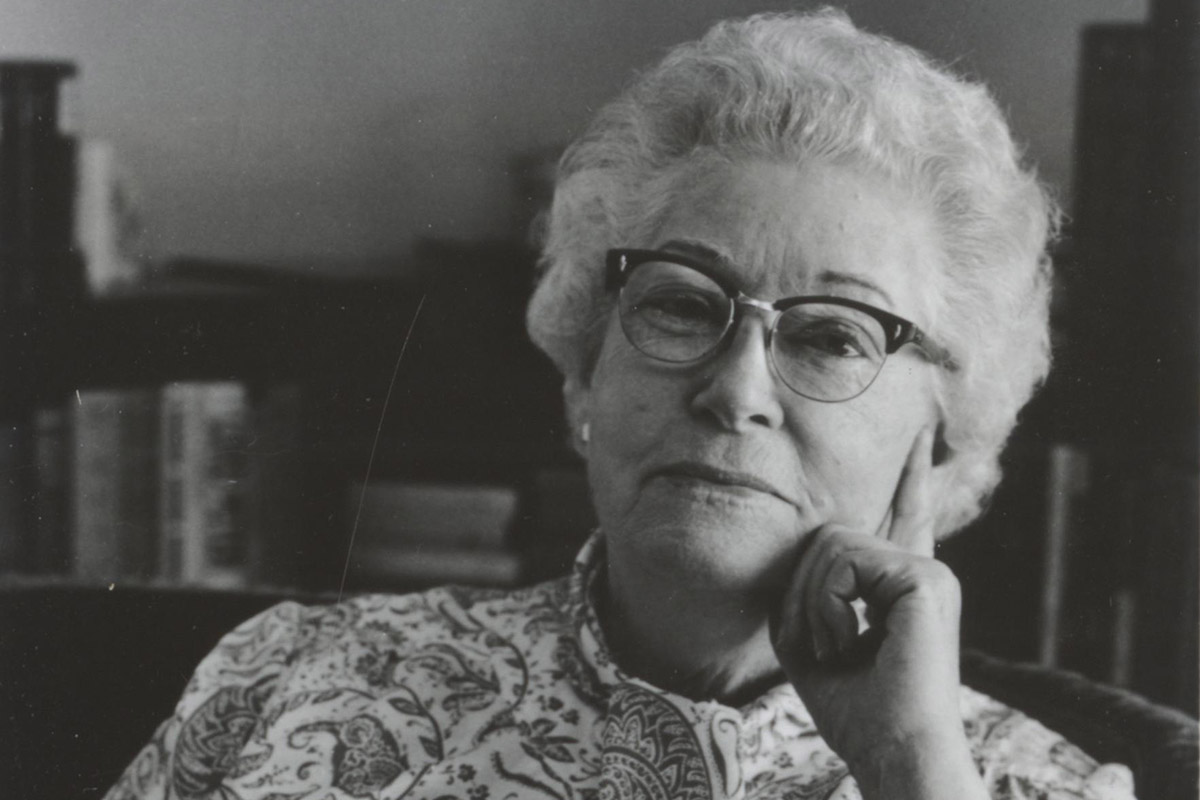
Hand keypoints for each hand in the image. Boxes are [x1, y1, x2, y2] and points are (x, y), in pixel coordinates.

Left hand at [770, 427, 985, 799]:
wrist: (892, 750)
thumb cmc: (856, 710)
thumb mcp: (813, 638)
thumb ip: (811, 586)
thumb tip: (818, 541)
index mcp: (904, 586)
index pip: (904, 518)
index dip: (909, 478)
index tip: (919, 437)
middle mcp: (922, 571)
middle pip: (828, 538)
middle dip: (804, 594)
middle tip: (826, 650)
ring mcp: (929, 572)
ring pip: (829, 545)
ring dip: (813, 606)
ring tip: (840, 651)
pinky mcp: (925, 579)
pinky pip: (841, 565)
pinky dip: (827, 608)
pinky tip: (851, 644)